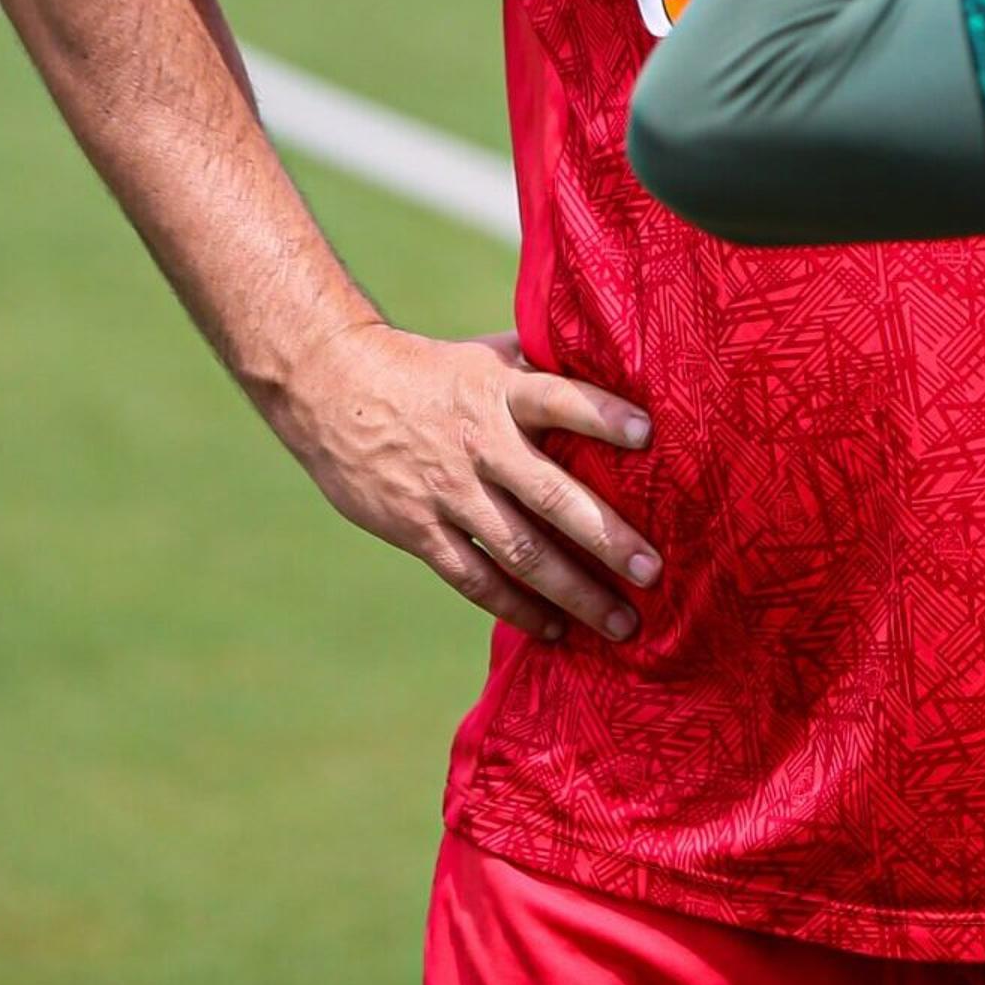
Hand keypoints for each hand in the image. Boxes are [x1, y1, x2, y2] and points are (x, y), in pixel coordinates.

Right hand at [269, 322, 659, 641]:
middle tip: (653, 571)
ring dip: (573, 590)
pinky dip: (516, 608)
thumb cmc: (430, 370)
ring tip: (621, 623)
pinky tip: (554, 629)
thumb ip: (545, 366)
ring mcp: (448, 492)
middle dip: (605, 535)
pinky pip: (475, 578)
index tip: (649, 433)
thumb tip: (616, 362)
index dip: (602, 414)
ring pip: (519, 550)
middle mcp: (479, 444)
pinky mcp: (419, 529)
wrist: (332, 388)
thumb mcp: (487, 354)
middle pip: (550, 494)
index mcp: (498, 393)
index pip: (558, 399)